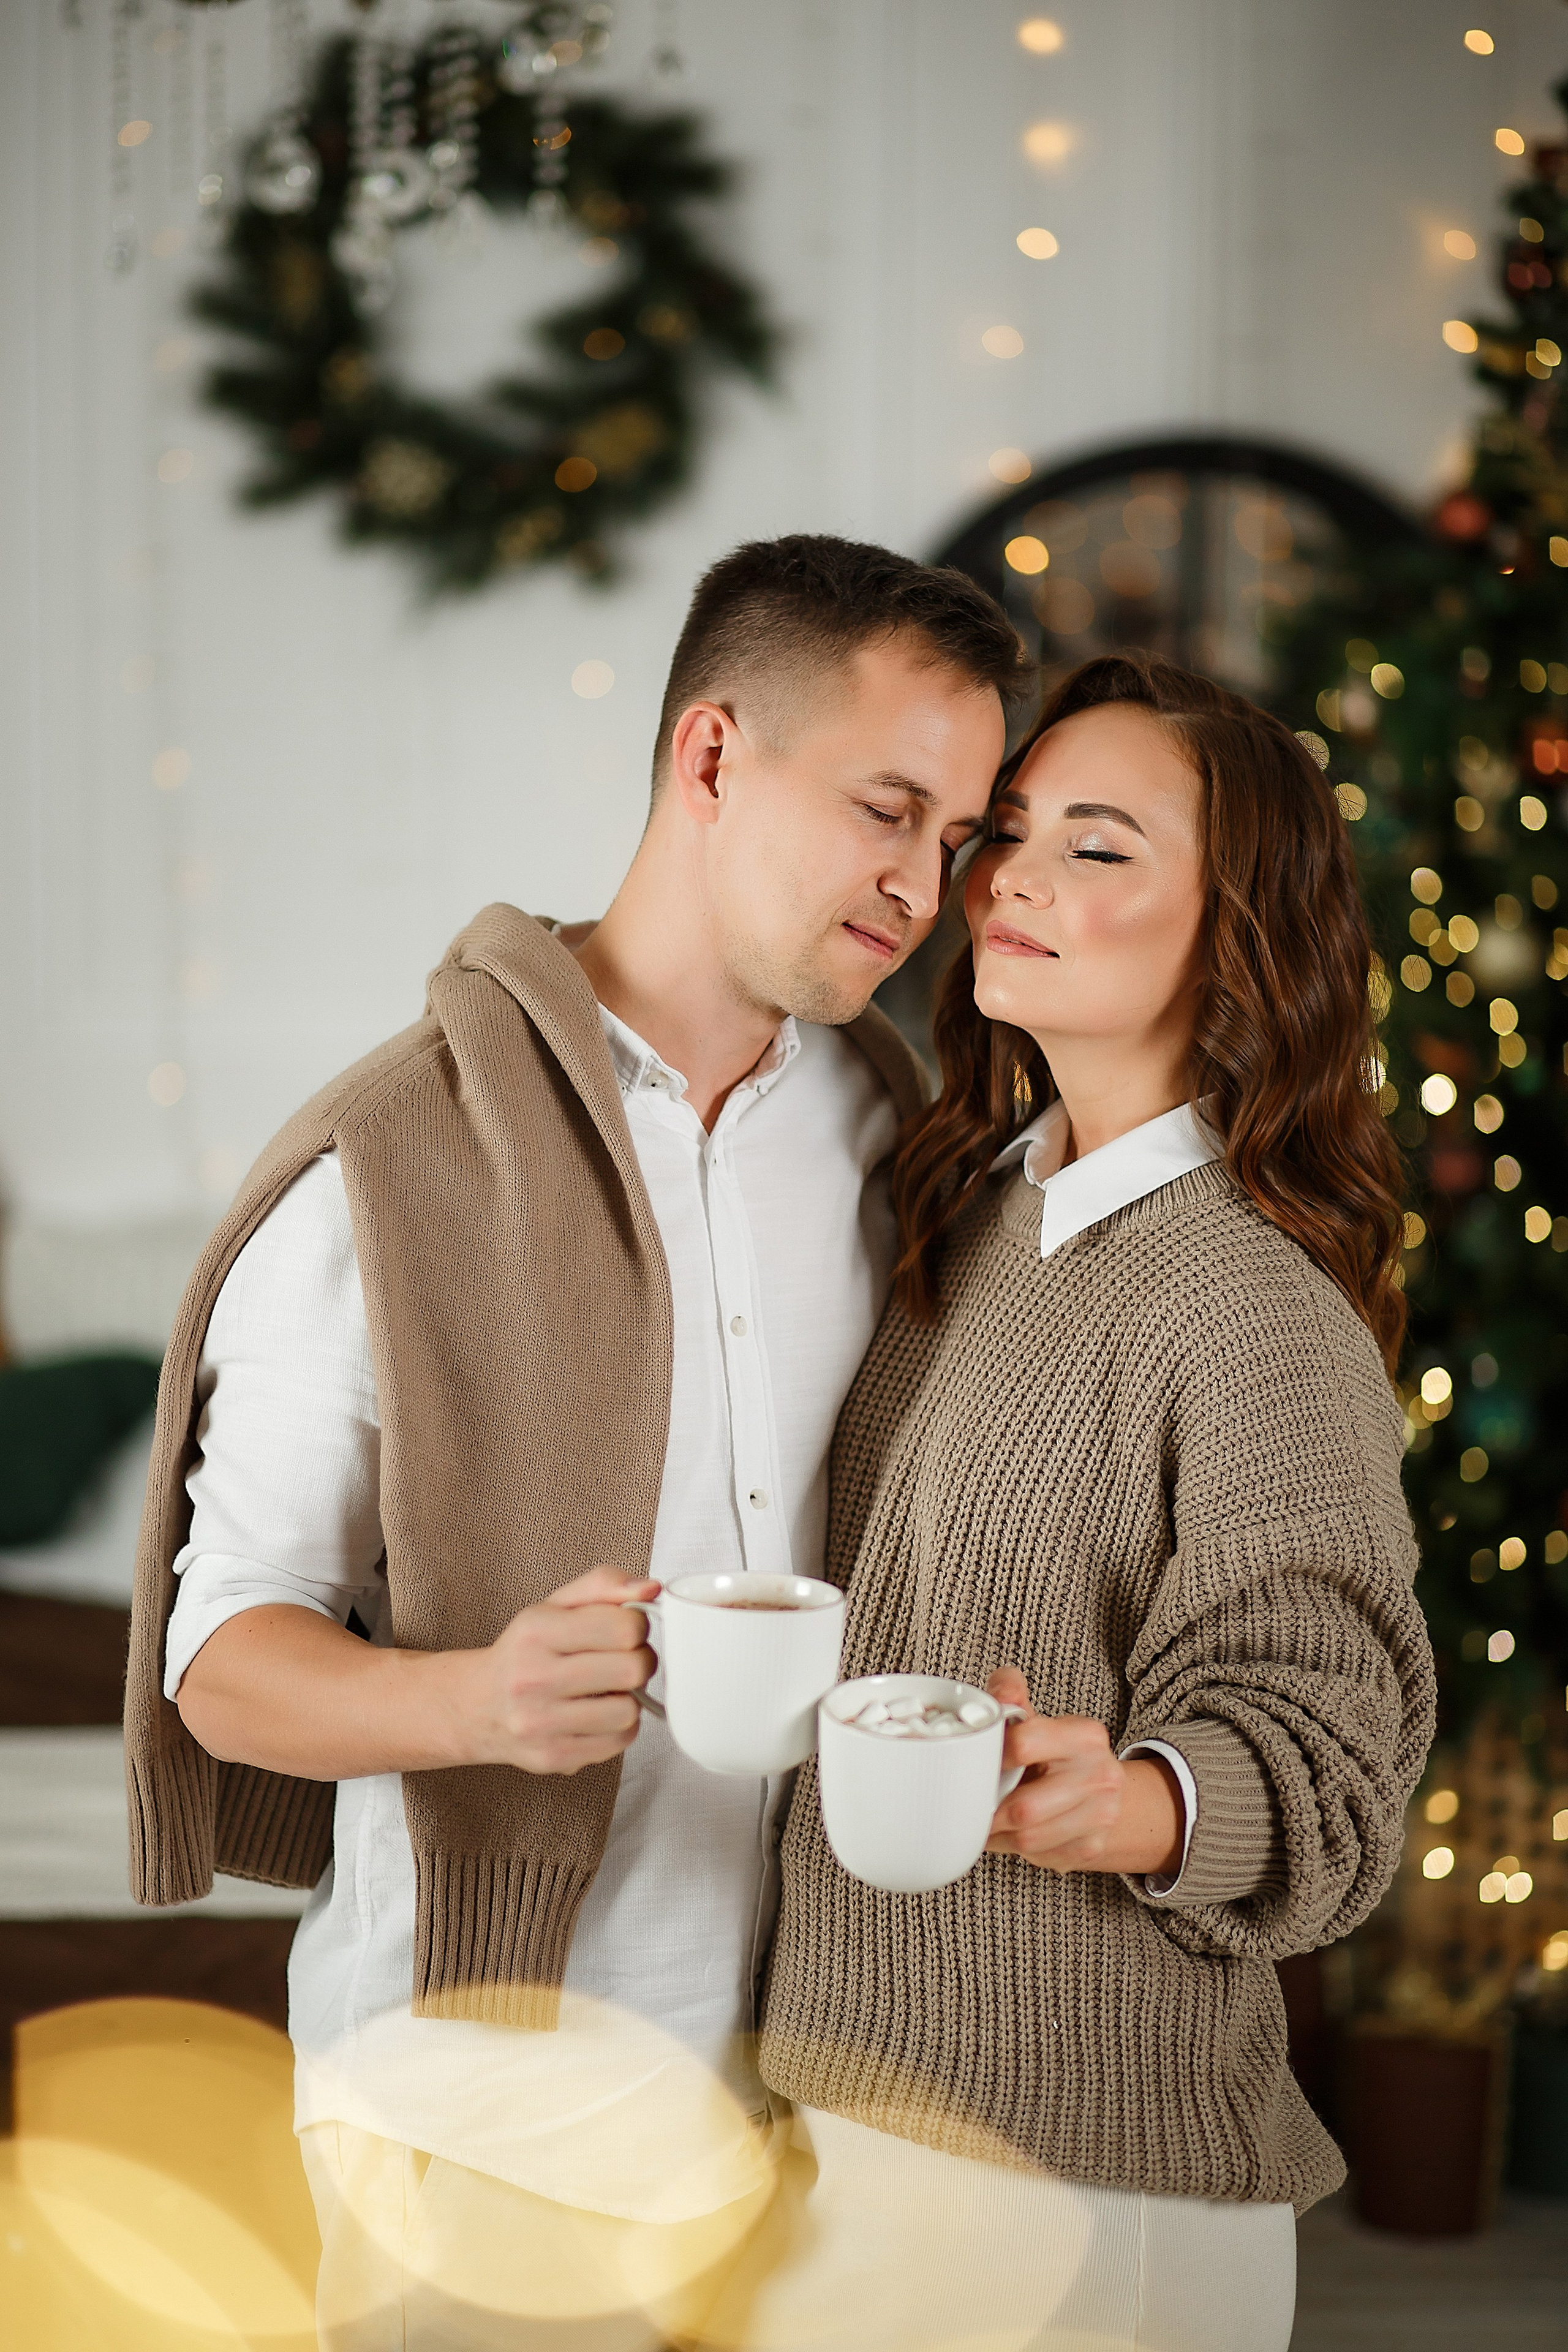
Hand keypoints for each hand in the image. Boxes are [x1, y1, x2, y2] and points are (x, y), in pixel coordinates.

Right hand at [455, 1566, 658, 1775]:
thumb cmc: (525, 1652)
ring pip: (629, 1711)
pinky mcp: (553, 1757)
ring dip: (629, 1698)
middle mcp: (533, 1678)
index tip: (626, 1630)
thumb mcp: (555, 1605)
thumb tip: (651, 1589)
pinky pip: (619, 1742)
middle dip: (639, 1661)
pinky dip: (619, 1726)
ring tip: (609, 1689)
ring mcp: (541, 1723)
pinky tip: (598, 1713)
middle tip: (624, 1660)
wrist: (477, 1706)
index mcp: (536, 1631)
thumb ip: (604, 1585)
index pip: (623, 1626)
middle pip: (632, 1669)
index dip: (637, 1626)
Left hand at [983, 1666, 1183, 1877]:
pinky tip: (1011, 1835)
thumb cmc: (1057, 1753)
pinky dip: (1016, 1850)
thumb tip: (996, 1693)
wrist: (1101, 1787)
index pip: (1024, 1744)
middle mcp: (1100, 1775)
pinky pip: (1040, 1857)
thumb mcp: (1038, 1719)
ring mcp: (1101, 1815)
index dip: (991, 1757)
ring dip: (998, 1836)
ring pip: (1029, 1839)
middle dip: (990, 1811)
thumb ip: (1011, 1697)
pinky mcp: (1092, 1847)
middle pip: (1025, 1808)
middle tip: (971, 1807)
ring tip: (985, 1823)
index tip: (975, 1763)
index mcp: (1085, 1735)